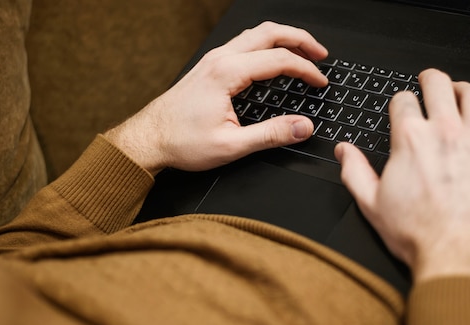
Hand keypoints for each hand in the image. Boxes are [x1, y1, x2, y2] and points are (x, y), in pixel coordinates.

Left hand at [104, 22, 328, 175]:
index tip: (320, 82)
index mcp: (226, 73)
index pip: (278, 59)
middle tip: (321, 54)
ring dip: (283, 39)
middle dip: (300, 39)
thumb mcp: (231, 146)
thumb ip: (271, 135)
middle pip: (269, 32)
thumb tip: (302, 127)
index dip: (306, 70)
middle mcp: (219, 59)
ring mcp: (213, 60)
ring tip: (303, 51)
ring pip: (255, 34)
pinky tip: (272, 59)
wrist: (148, 139)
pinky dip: (266, 45)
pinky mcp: (209, 66)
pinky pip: (244, 44)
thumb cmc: (181, 142)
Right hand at [335, 69, 469, 287]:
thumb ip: (354, 171)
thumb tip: (343, 151)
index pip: (402, 101)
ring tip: (460, 87)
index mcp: (410, 141)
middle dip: (431, 79)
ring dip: (464, 87)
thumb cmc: (417, 233)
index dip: (399, 101)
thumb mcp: (371, 204)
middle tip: (428, 80)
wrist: (457, 254)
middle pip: (439, 86)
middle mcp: (444, 133)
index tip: (400, 108)